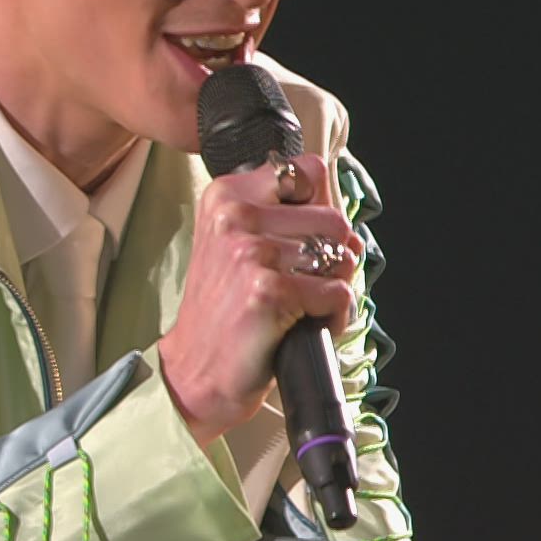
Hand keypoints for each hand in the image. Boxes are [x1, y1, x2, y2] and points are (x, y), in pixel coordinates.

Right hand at [158, 152, 362, 446]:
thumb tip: (346, 219)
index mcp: (227, 195)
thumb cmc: (225, 310)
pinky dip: (334, 317)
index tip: (301, 239)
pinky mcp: (270, 291)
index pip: (308, 170)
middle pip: (335, 218)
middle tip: (304, 284)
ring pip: (342, 257)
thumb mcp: (238, 245)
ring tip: (301, 307)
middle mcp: (236, 216)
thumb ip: (286, 217)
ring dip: (334, 289)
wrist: (195, 370)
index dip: (321, 208)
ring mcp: (252, 253)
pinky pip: (338, 294)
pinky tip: (303, 326)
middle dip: (333, 256)